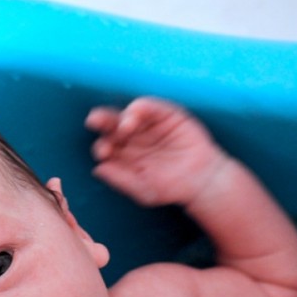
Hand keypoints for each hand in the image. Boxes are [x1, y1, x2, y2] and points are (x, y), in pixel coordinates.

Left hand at [85, 97, 225, 206]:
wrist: (202, 182)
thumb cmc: (171, 188)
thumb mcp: (143, 190)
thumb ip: (120, 180)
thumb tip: (97, 170)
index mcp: (123, 154)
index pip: (105, 145)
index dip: (101, 146)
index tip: (103, 153)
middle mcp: (133, 137)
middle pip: (111, 125)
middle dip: (101, 121)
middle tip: (94, 121)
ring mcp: (148, 125)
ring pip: (128, 114)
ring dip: (121, 116)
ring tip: (124, 127)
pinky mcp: (166, 115)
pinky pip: (150, 106)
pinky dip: (140, 107)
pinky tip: (134, 114)